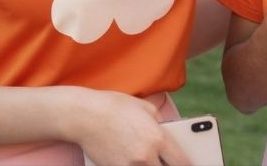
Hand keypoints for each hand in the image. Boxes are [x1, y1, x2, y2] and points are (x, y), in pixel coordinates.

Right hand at [72, 89, 189, 165]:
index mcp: (158, 138)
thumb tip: (168, 137)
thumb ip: (161, 125)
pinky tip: (134, 162)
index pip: (181, 162)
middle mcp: (146, 156)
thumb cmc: (116, 107)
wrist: (85, 115)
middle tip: (167, 163)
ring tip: (150, 162)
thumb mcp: (147, 109)